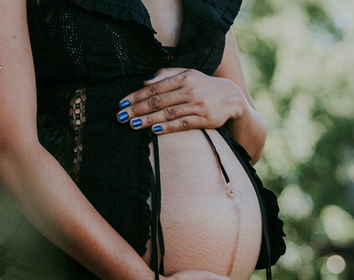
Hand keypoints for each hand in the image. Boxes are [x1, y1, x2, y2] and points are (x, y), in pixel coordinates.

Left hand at [117, 69, 244, 134]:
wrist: (232, 98)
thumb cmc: (204, 86)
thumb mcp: (188, 74)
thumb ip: (166, 75)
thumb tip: (145, 82)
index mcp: (183, 78)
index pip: (154, 87)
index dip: (136, 96)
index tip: (122, 104)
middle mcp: (189, 90)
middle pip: (158, 101)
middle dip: (137, 109)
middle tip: (121, 117)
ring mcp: (197, 105)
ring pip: (168, 113)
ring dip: (149, 120)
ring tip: (133, 125)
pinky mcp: (204, 119)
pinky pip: (182, 124)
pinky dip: (168, 127)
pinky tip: (155, 130)